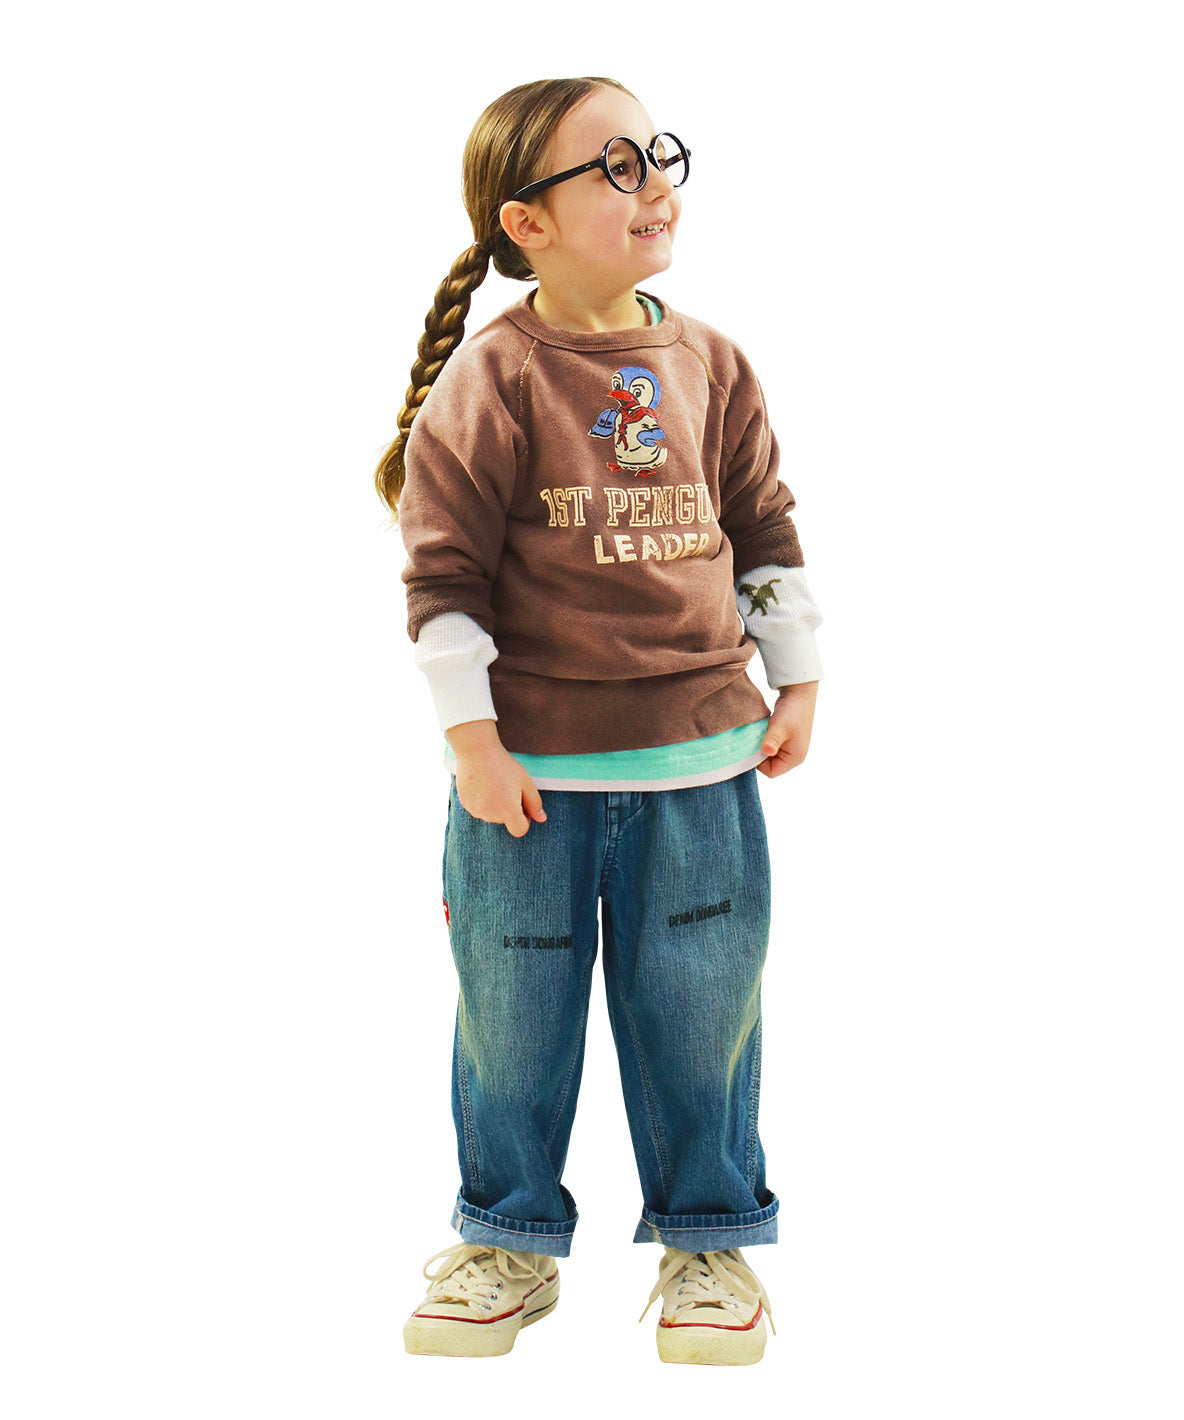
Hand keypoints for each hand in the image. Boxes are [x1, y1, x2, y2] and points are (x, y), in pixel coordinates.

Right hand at [446, 720, 546, 837]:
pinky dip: (482, 801)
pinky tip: (483, 784)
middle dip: (508, 809)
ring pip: (491, 815)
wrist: (477, 751)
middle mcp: (491, 815)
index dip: (524, 820)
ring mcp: (476, 810)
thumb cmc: (504, 765)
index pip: (519, 830)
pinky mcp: (466, 804)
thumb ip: (534, 803)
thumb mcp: (525, 782)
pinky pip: (478, 808)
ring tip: (494, 783)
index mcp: (508, 811)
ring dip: (495, 805)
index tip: (522, 805)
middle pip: (504, 821)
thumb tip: (541, 819)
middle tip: (507, 786)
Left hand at [757, 681, 818, 778]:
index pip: (772, 772)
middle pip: (769, 765)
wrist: (799, 691)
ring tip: (757, 734)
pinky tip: (760, 731)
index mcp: (795, 758)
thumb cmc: (792, 710)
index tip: (751, 749)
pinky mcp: (785, 739)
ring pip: (768, 755)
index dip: (759, 764)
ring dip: (760, 746)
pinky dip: (763, 740)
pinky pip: (769, 746)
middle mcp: (793, 756)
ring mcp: (789, 748)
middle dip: (759, 754)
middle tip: (751, 741)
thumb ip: (772, 740)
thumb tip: (766, 751)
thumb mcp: (780, 726)